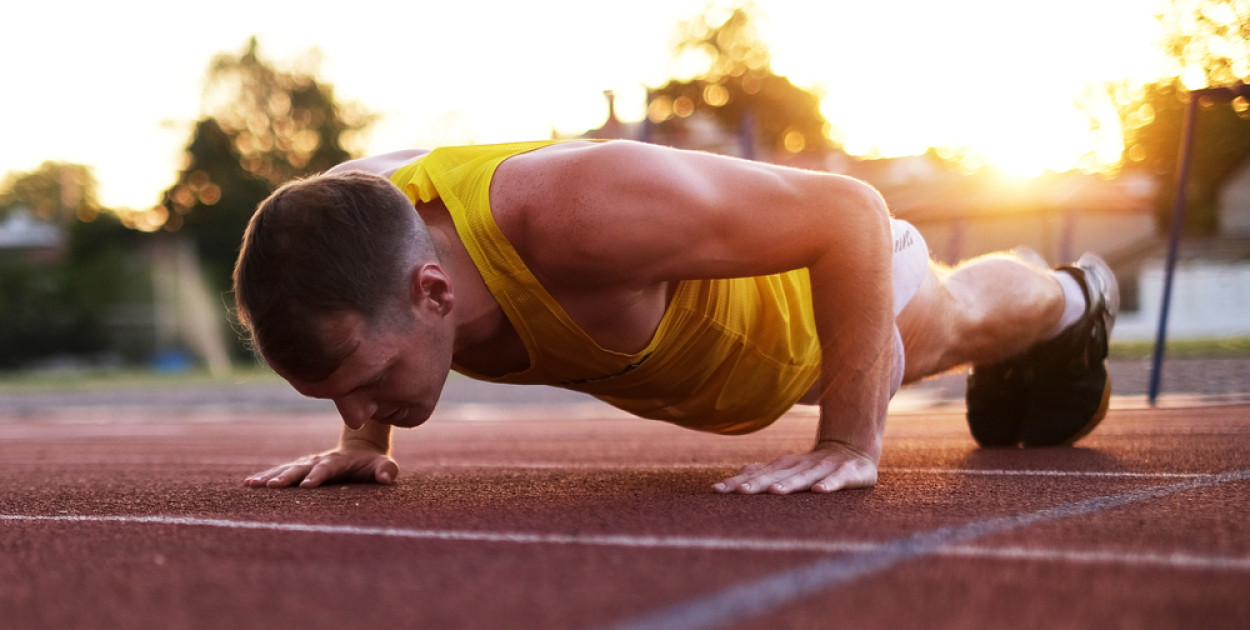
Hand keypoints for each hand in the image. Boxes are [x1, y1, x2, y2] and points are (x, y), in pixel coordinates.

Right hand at [244, 447, 397, 488]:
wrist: (360, 447)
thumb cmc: (373, 462)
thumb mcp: (383, 464)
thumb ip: (386, 470)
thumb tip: (386, 477)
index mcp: (339, 460)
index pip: (328, 468)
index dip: (318, 476)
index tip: (306, 486)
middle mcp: (320, 459)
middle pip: (301, 467)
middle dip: (287, 477)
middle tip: (271, 486)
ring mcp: (308, 462)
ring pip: (286, 468)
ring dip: (270, 476)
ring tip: (252, 484)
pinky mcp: (300, 467)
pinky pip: (280, 471)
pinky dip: (265, 476)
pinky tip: (249, 484)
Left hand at [712, 441, 877, 494]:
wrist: (853, 449)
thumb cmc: (814, 465)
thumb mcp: (789, 468)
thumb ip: (766, 472)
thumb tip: (739, 475)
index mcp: (784, 466)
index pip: (757, 475)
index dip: (737, 482)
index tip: (716, 491)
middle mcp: (800, 466)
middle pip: (776, 476)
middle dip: (757, 484)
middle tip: (739, 492)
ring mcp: (824, 468)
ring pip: (804, 477)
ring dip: (789, 484)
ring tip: (774, 492)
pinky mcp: (847, 472)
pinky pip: (838, 479)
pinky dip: (830, 484)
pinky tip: (820, 491)